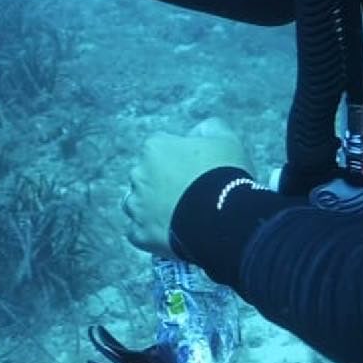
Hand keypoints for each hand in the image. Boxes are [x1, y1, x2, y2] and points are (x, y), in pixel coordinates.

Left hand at [123, 119, 250, 255]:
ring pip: (137, 204)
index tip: (197, 170)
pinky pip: (139, 233)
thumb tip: (199, 131)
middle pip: (147, 175)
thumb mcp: (226, 139)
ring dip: (151, 208)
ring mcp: (136, 206)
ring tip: (178, 217)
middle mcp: (138, 174)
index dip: (181, 158)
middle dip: (163, 183)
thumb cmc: (224, 175)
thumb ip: (209, 128)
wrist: (224, 219)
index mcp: (154, 148)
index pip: (162, 148)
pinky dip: (151, 234)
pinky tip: (170, 235)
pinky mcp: (140, 234)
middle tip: (190, 195)